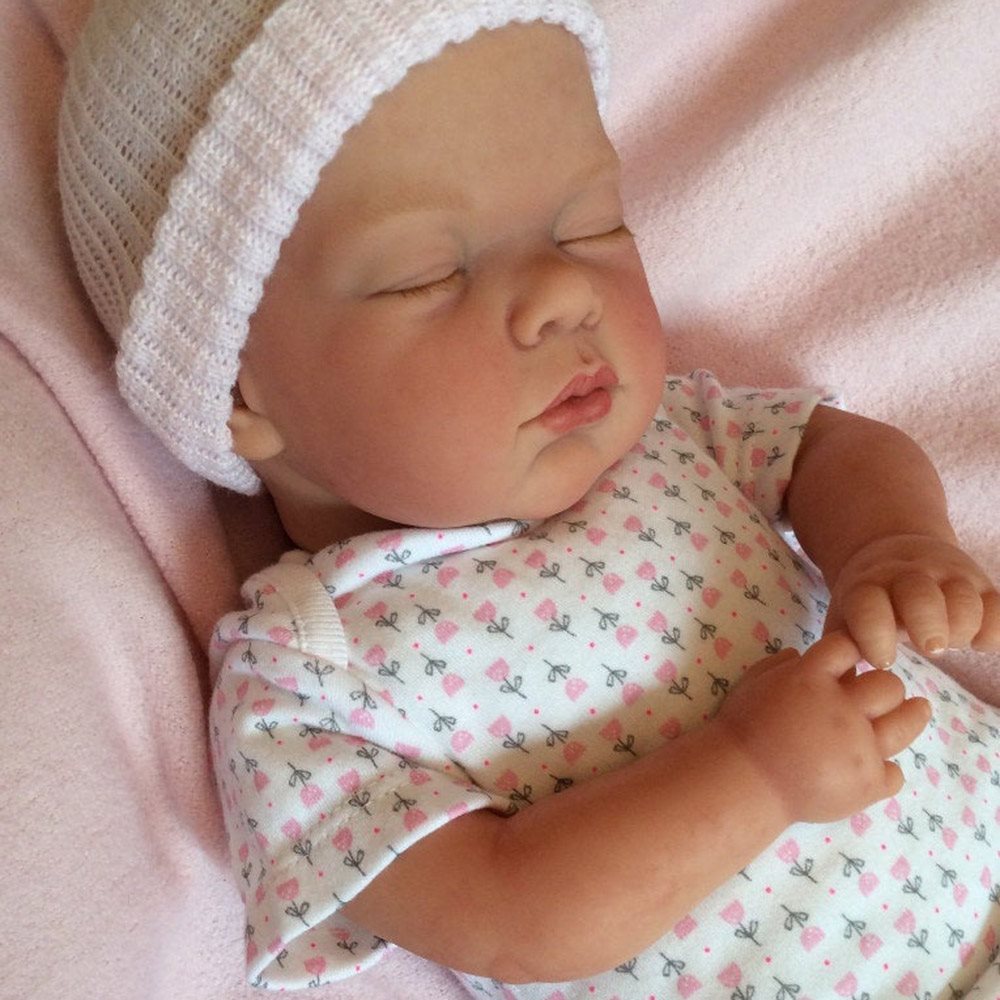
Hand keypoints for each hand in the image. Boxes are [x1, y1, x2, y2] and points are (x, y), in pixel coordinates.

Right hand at [715, 633, 930, 823]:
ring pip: (905, 724)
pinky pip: (895, 772)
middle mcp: (843, 708)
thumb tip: (802, 654)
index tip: (858, 656)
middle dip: (887, 686)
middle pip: (889, 685)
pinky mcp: (869, 783)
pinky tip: (877, 765)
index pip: (849, 646)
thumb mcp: (755, 682)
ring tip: (917, 710)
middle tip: (883, 694)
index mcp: (812, 678)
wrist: (742, 781)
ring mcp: (860, 747)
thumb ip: (782, 664)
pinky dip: (886, 769)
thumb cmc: (742, 728)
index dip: (855, 648)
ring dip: (912, 715)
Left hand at [824, 533, 999, 667]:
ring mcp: (945, 577)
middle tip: (930, 648)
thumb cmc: (866, 606)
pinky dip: (996, 626)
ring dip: (962, 625)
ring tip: (953, 644)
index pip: (868, 604)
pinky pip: (998, 604)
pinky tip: (982, 643)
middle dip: (927, 622)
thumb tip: (834, 697)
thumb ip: (837, 655)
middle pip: (920, 593)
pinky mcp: (979, 584)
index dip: (875, 632)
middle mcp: (907, 577)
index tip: (882, 661)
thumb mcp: (843, 620)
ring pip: (963, 596)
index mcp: (866, 588)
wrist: (891, 555)